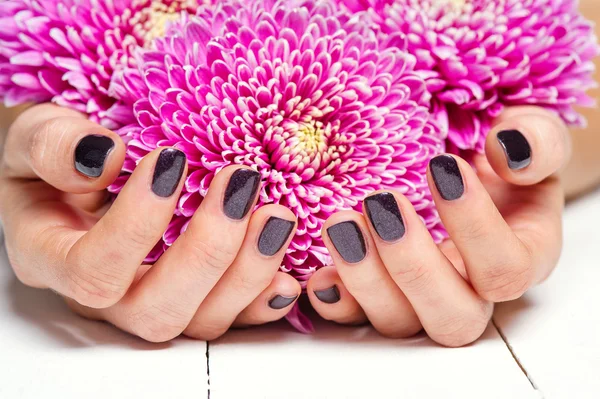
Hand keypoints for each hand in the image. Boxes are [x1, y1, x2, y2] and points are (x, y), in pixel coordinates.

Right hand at [0, 104, 300, 341]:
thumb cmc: (60, 155)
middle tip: (240, 185)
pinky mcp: (195, 298)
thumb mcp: (37, 136)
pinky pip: (234, 319)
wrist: (84, 170)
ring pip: (202, 321)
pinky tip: (291, 274)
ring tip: (278, 215)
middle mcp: (107, 297)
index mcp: (55, 260)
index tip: (170, 160)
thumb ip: (53, 145)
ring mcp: (155, 301)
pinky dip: (265, 301)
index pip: (93, 272)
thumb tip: (106, 157)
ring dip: (248, 273)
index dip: (137, 225)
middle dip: (207, 253)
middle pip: (157, 309)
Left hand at [306, 106, 568, 346]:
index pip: (505, 269)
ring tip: (340, 223)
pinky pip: (356, 317)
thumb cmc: (498, 155)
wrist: (462, 166)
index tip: (441, 165)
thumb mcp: (530, 135)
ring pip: (399, 322)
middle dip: (413, 265)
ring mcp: (421, 298)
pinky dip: (334, 299)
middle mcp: (472, 291)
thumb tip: (509, 150)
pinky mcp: (379, 295)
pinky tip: (317, 273)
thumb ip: (538, 141)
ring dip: (364, 279)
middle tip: (381, 203)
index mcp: (521, 256)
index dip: (475, 226)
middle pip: (453, 316)